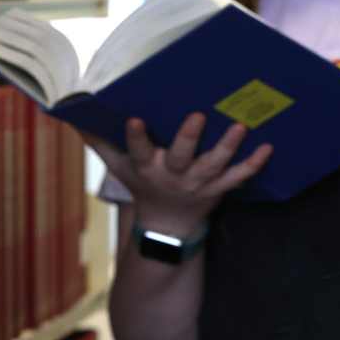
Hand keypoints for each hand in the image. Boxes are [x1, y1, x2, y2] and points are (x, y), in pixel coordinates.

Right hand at [87, 113, 272, 236]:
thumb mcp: (118, 167)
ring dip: (228, 146)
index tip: (135, 119)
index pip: (138, 151)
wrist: (167, 227)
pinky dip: (254, 164)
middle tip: (197, 115)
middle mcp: (173, 175)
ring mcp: (199, 183)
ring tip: (240, 126)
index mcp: (147, 168)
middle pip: (180, 157)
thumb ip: (99, 141)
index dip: (137, 137)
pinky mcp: (220, 188)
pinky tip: (268, 147)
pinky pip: (239, 177)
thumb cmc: (142, 186)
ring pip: (215, 165)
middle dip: (187, 137)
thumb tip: (71, 112)